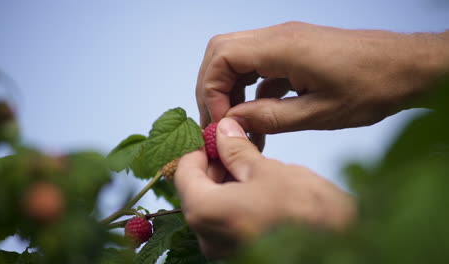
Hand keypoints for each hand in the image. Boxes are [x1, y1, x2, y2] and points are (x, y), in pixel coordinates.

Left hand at [174, 118, 355, 257]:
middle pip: (196, 191)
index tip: (213, 139)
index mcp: (206, 211)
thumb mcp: (268, 170)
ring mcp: (223, 249)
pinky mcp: (241, 254)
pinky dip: (235, 201)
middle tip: (233, 147)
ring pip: (212, 207)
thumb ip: (238, 151)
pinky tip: (257, 188)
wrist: (342, 248)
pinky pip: (227, 222)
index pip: (184, 173)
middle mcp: (207, 236)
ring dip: (224, 183)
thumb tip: (224, 131)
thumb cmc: (308, 213)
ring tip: (250, 165)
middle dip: (213, 166)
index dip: (197, 150)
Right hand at [196, 22, 448, 135]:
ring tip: (239, 125)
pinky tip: (261, 116)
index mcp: (282, 47)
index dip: (211, 92)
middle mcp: (278, 36)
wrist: (409, 67)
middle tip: (220, 122)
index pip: (221, 58)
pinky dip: (252, 90)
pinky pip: (260, 66)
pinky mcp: (295, 51)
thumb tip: (234, 123)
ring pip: (238, 58)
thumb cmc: (373, 87)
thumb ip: (270, 118)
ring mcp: (286, 41)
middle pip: (222, 52)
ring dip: (231, 90)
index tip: (221, 123)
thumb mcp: (319, 113)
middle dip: (213, 88)